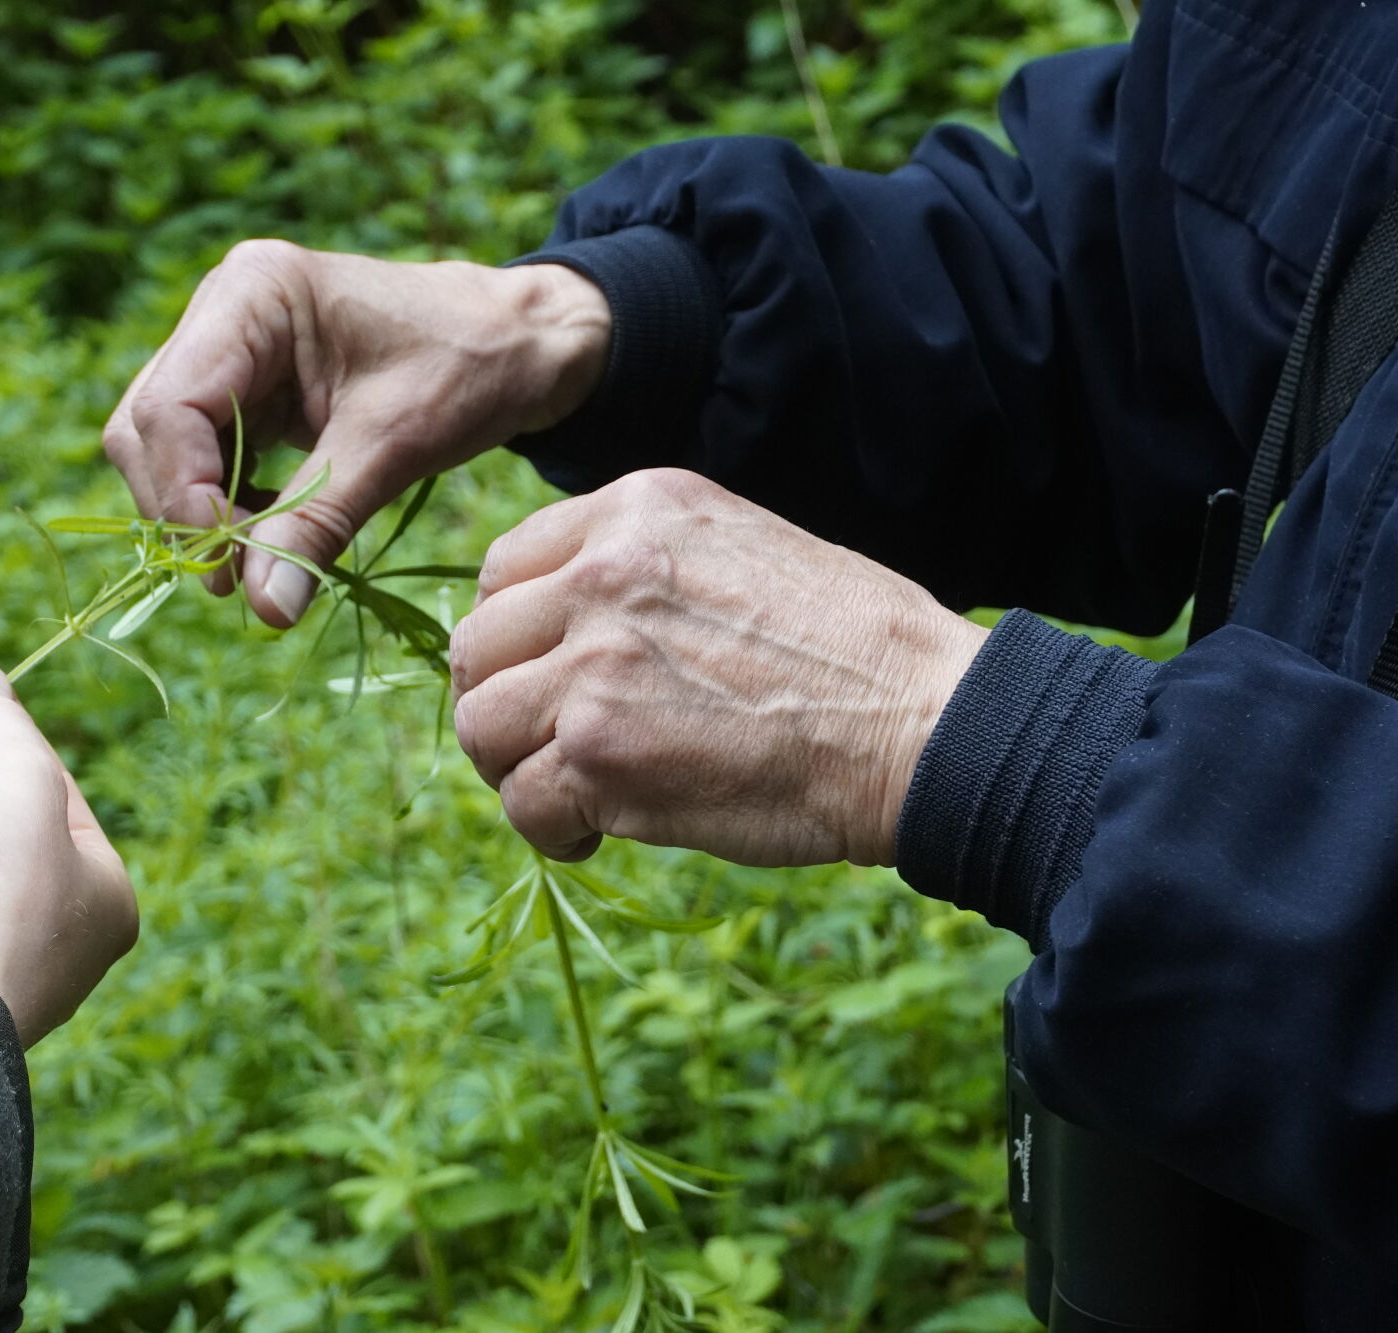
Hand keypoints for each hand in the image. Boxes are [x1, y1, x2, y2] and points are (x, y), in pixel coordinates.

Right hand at [101, 241, 609, 626]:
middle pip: (149, 428)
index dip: (186, 493)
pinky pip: (206, 456)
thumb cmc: (471, 366)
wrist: (523, 344)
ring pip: (167, 448)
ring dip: (204, 514)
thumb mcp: (395, 445)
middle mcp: (223, 310)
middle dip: (187, 509)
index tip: (232, 562)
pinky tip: (274, 536)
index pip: (168, 406)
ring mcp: (229, 348)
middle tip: (243, 578)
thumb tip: (263, 609)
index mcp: (253, 292)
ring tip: (265, 562)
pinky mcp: (247, 387)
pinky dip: (229, 504)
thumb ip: (318, 522)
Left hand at [449, 470, 988, 867]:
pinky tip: (597, 835)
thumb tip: (564, 622)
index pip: (504, 569)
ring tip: (574, 793)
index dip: (512, 636)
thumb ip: (645, 568)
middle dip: (502, 705)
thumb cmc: (852, 650)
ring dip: (517, 771)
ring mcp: (594, 663)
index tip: (543, 678)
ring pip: (481, 726)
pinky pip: (522, 802)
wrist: (921, 722)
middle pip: (476, 648)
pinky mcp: (600, 753)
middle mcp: (601, 573)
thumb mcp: (740, 549)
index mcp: (636, 511)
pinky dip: (550, 832)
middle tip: (549, 747)